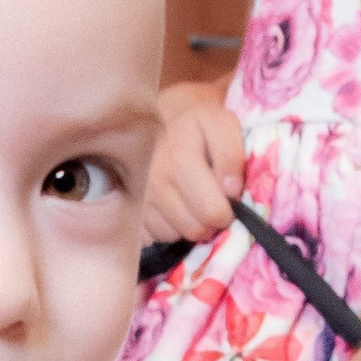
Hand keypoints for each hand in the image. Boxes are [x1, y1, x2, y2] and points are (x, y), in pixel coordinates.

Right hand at [145, 86, 246, 251]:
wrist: (156, 123)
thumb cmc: (196, 127)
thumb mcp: (222, 126)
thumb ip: (232, 155)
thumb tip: (231, 191)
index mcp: (179, 159)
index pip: (211, 212)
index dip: (227, 212)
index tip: (226, 199)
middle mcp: (153, 182)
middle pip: (194, 229)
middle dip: (208, 222)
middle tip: (211, 204)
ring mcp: (136, 198)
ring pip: (174, 236)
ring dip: (187, 225)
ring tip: (190, 201)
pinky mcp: (128, 211)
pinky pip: (154, 237)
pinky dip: (167, 228)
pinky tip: (172, 207)